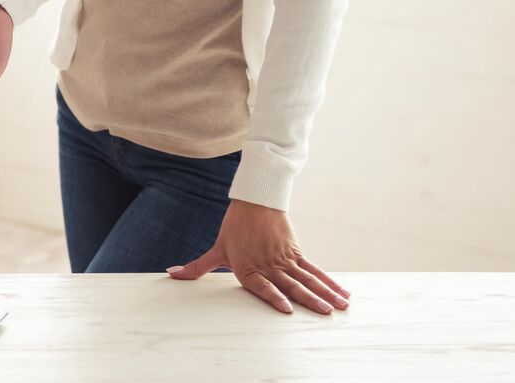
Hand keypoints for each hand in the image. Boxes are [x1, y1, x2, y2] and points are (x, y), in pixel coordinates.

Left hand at [168, 199, 350, 314]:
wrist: (254, 201)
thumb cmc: (234, 229)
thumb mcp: (217, 249)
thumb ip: (197, 267)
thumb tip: (172, 275)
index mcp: (249, 268)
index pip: (262, 286)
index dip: (274, 297)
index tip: (287, 309)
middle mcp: (269, 265)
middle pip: (291, 284)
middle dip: (309, 300)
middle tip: (326, 313)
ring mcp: (285, 259)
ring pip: (308, 278)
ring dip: (325, 293)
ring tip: (340, 307)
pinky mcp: (296, 253)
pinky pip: (315, 270)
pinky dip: (329, 281)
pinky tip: (342, 292)